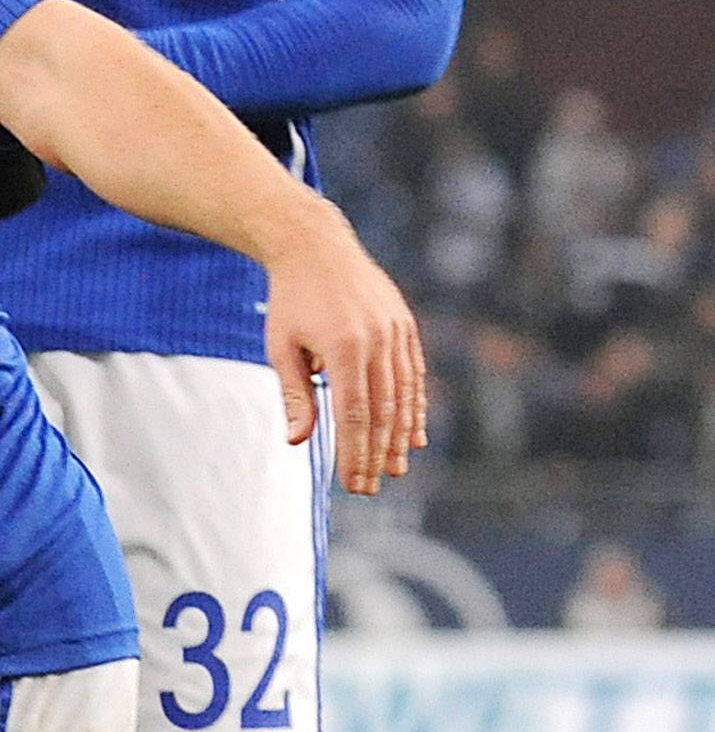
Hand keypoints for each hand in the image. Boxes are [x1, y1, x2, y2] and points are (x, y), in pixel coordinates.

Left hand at [260, 201, 427, 495]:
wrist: (317, 246)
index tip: (353, 483)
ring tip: (398, 466)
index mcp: (345, 348)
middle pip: (383, 410)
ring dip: (401, 434)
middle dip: (378, 452)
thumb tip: (298, 441)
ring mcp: (397, 331)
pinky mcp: (405, 324)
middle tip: (372, 485)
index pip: (353, 415)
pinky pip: (414, 372)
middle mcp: (378, 340)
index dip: (355, 452)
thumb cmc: (291, 300)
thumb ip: (295, 395)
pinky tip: (414, 430)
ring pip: (404, 393)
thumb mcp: (281, 348)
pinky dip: (415, 403)